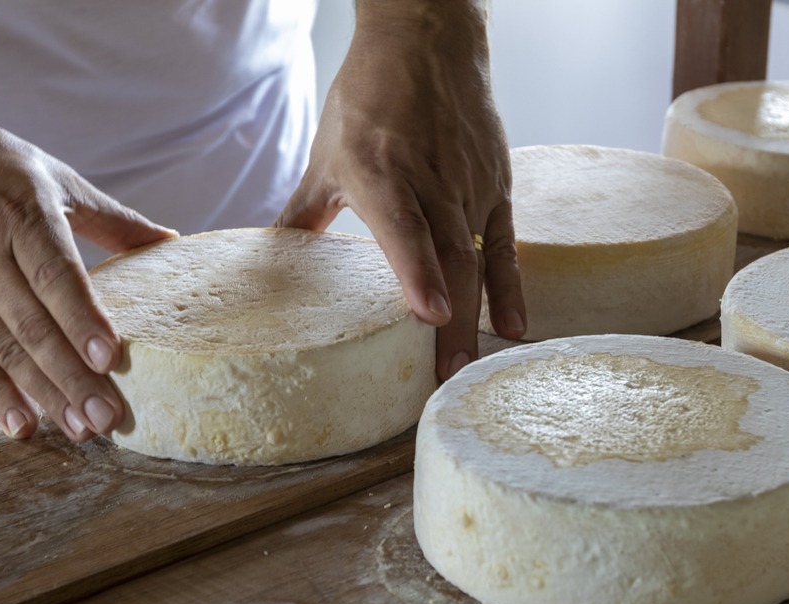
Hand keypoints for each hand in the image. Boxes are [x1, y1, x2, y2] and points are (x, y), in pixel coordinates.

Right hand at [0, 103, 175, 440]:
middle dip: (74, 377)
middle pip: (34, 326)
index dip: (83, 319)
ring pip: (5, 351)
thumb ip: (111, 218)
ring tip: (81, 429)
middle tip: (108, 417)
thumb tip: (171, 241)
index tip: (111, 357)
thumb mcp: (50, 176)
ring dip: (45, 395)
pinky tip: (23, 424)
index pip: (57, 276)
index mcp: (20, 216)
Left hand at [276, 0, 525, 379]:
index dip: (418, 272)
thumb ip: (304, 214)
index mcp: (381, 169)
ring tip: (471, 366)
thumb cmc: (369, 98)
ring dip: (477, 315)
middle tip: (446, 376)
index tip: (430, 315)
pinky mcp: (496, 184)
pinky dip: (511, 285)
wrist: (427, 41)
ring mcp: (469, 183)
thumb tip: (274, 259)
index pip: (406, 227)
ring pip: (478, 257)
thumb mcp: (327, 155)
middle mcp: (431, 179)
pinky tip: (514, 326)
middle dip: (451, 322)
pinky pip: (506, 243)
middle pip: (449, 257)